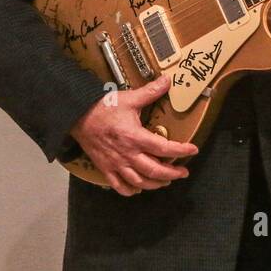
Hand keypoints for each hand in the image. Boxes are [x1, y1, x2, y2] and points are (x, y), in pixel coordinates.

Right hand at [70, 75, 198, 196]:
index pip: (164, 148)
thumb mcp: (129, 99)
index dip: (181, 150)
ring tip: (165, 181)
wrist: (78, 116)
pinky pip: (119, 186)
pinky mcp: (105, 168)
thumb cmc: (104, 107)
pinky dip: (130, 191)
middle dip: (172, 174)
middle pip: (155, 171)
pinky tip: (138, 189)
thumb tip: (167, 80)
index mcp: (136, 137)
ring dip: (155, 184)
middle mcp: (128, 154)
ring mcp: (116, 164)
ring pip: (140, 182)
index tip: (192, 150)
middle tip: (183, 172)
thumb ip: (150, 92)